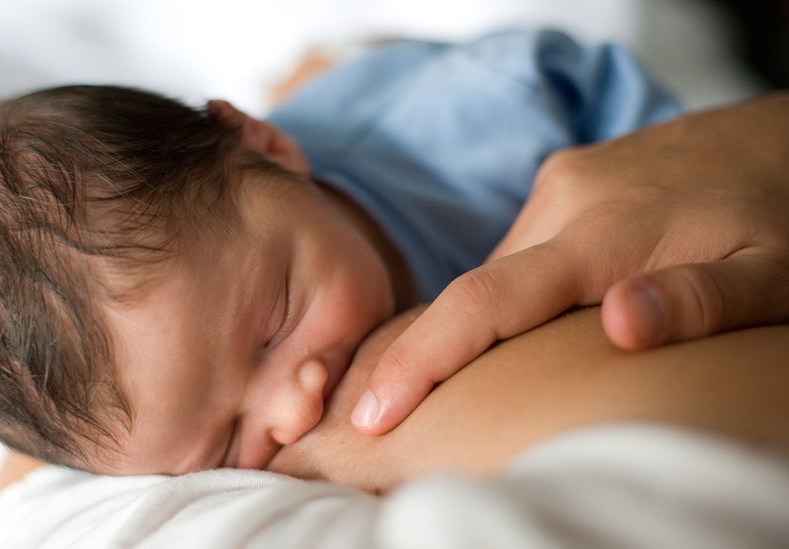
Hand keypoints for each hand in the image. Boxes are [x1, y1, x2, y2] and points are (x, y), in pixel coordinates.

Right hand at [352, 92, 788, 434]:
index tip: (371, 413)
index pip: (485, 302)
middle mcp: (564, 201)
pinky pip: (520, 250)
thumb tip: (622, 324)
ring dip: (485, 327)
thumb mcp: (778, 270)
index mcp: (606, 233)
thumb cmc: (786, 211)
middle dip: (436, 357)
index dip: (420, 361)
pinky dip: (512, 294)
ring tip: (490, 375)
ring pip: (500, 273)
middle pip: (477, 295)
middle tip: (410, 415)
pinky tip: (536, 320)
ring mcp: (562, 185)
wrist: (787, 133)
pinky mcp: (567, 181)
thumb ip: (706, 300)